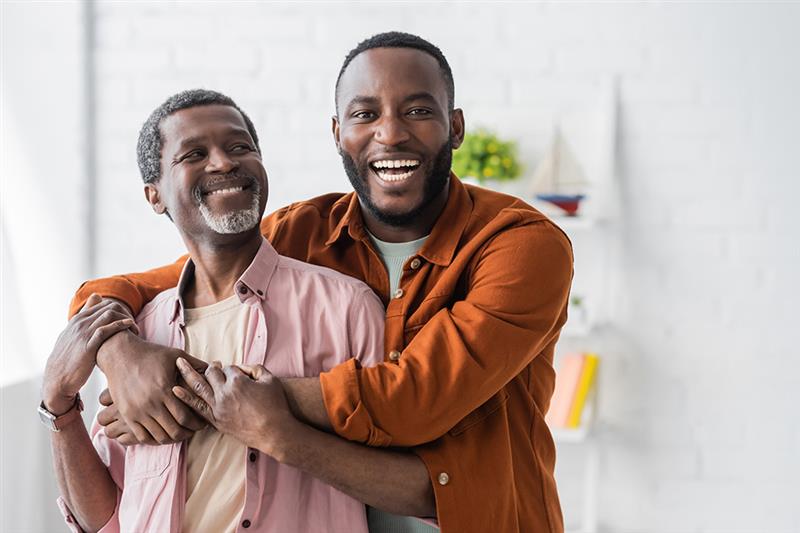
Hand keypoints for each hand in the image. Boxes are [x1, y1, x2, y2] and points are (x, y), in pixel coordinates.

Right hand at [42, 294, 135, 413]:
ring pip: (108, 315)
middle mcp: (79, 324)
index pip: (101, 303)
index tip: (128, 317)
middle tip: (135, 324)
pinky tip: (130, 326)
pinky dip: (120, 325)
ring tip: (135, 328)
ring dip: (125, 318)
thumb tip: (94, 303)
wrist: (57, 380)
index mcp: (76, 320)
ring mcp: (82, 334)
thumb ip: (83, 322)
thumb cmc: (68, 360)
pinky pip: (105, 330)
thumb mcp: (72, 337)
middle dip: (124, 313)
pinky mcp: (87, 346)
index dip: (118, 308)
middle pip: (107, 307)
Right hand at [96, 333, 207, 444]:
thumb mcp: (175, 355)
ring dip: (172, 438)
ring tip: (180, 433)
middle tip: (194, 431)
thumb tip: (215, 369)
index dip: (197, 423)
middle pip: (173, 430)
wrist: (120, 355)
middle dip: (187, 433)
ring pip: (159, 436)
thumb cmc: (151, 354)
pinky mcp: (127, 415)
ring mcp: (137, 410)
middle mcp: (150, 402)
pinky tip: (163, 434)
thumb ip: (195, 365)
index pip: (185, 416)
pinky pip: (142, 436)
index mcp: (164, 388)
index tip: (203, 423)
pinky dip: (155, 439)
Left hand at [173, 359, 299, 456]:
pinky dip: (185, 398)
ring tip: (177, 364)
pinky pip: (197, 408)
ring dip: (187, 374)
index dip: (231, 368)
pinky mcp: (216, 421)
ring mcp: (218, 407)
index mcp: (238, 381)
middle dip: (210, 367)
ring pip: (198, 387)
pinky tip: (175, 390)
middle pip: (211, 374)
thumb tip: (241, 368)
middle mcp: (225, 393)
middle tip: (209, 365)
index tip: (235, 372)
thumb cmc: (275, 405)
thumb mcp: (270, 380)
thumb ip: (255, 368)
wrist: (274, 432)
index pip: (228, 368)